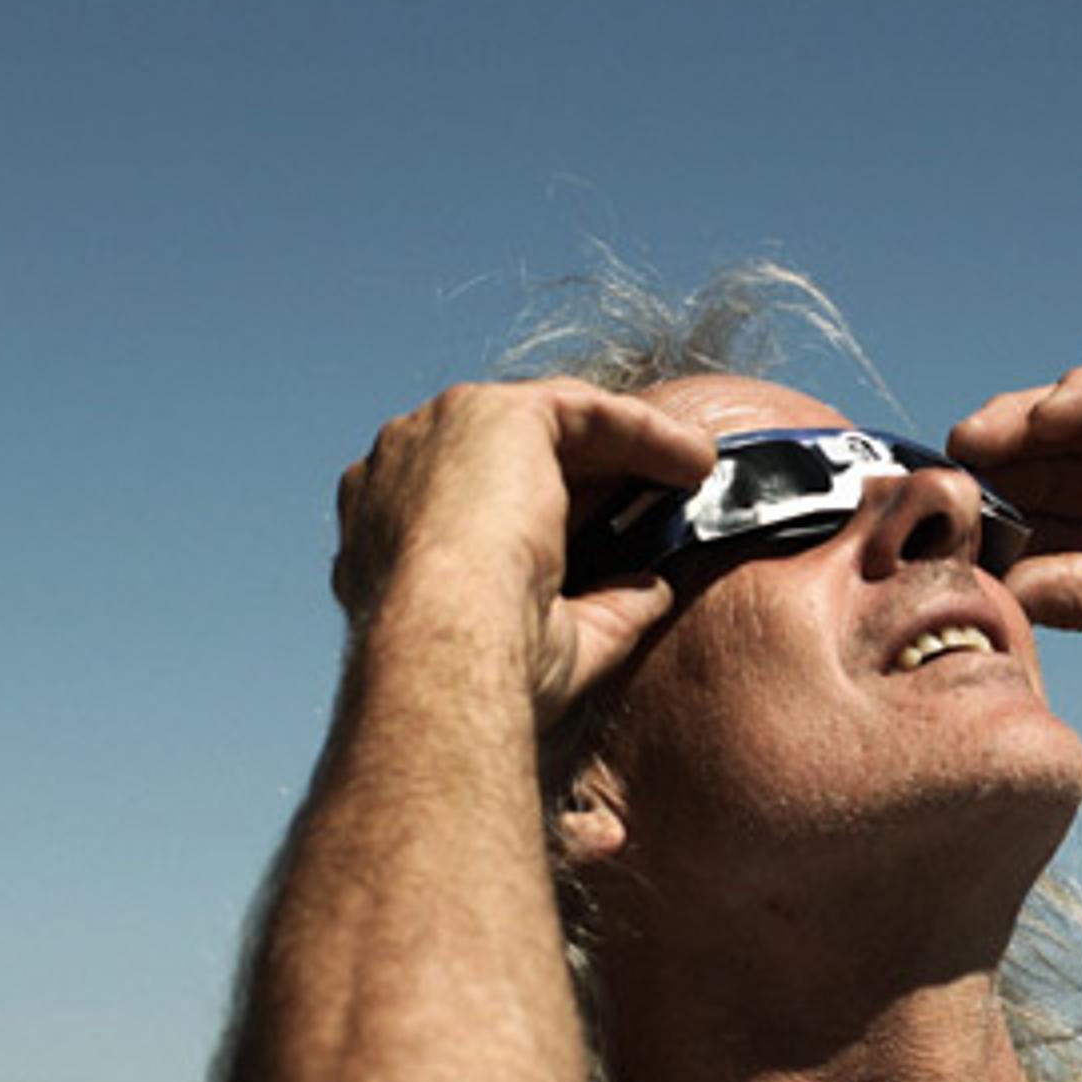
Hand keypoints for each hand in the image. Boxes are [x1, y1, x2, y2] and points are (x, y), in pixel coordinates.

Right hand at [333, 380, 716, 722]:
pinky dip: (646, 431)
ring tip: (693, 468)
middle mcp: (399, 467)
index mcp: (387, 529)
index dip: (545, 509)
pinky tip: (694, 458)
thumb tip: (652, 592)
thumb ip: (600, 609)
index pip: (474, 499)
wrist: (448, 650)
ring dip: (629, 443)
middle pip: (512, 451)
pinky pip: (584, 410)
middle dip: (591, 469)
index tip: (609, 531)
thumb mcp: (550, 641)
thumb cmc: (481, 671)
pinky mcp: (494, 413)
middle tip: (659, 494)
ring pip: (551, 424)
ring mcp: (439, 431)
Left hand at [950, 348, 1081, 668]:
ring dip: (1024, 422)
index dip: (991, 520)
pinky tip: (1055, 411)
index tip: (935, 527)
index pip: (1042, 521)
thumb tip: (998, 592)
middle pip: (1047, 461)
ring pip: (1078, 415)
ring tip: (979, 441)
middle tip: (939, 474)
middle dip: (993, 466)